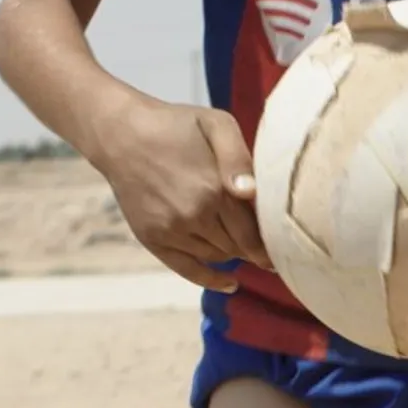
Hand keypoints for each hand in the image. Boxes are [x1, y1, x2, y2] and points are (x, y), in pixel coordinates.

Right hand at [86, 91, 270, 290]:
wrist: (120, 133)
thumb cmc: (175, 125)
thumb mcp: (216, 124)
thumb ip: (239, 157)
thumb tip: (251, 194)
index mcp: (214, 189)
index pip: (255, 230)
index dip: (273, 241)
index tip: (286, 244)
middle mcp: (193, 216)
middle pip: (239, 247)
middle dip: (257, 248)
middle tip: (272, 248)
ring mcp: (171, 230)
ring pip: (217, 257)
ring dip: (234, 253)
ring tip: (246, 246)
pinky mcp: (153, 239)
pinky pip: (188, 269)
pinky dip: (211, 279)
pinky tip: (231, 283)